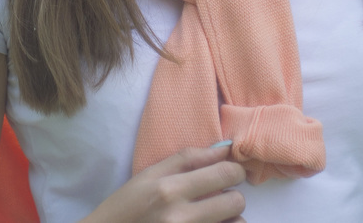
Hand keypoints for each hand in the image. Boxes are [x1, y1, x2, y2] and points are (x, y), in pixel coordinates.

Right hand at [81, 142, 245, 222]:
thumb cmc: (127, 206)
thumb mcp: (149, 175)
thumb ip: (188, 158)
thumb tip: (225, 147)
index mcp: (169, 189)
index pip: (224, 173)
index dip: (234, 170)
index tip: (229, 172)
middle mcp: (180, 217)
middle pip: (236, 201)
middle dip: (232, 195)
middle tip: (219, 195)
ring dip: (230, 217)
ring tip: (214, 215)